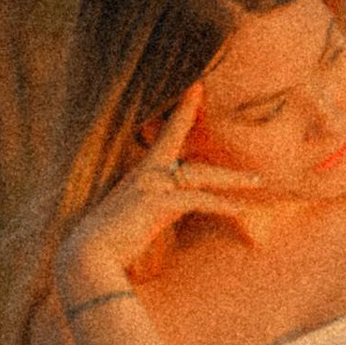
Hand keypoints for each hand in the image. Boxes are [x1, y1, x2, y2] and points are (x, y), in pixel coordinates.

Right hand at [56, 79, 273, 300]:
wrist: (88, 255)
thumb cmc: (110, 241)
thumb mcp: (134, 217)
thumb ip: (153, 206)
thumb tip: (166, 207)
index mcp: (140, 175)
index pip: (164, 137)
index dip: (180, 113)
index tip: (194, 89)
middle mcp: (145, 174)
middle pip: (182, 148)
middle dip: (196, 123)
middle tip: (206, 94)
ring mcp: (150, 186)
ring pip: (200, 174)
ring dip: (233, 179)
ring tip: (258, 181)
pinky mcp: (157, 203)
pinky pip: (199, 200)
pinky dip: (222, 204)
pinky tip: (242, 209)